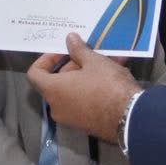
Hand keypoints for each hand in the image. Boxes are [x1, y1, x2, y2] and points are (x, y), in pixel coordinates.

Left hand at [26, 36, 141, 148]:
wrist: (130, 118)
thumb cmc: (107, 85)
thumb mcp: (94, 62)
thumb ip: (78, 50)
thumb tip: (69, 39)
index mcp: (53, 90)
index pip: (35, 74)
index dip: (46, 59)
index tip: (62, 52)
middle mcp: (57, 107)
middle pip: (56, 82)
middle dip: (73, 65)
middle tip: (91, 54)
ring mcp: (71, 119)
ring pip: (73, 91)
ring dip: (86, 75)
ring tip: (108, 61)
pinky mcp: (86, 125)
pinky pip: (83, 102)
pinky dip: (92, 89)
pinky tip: (114, 76)